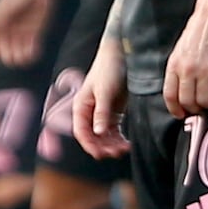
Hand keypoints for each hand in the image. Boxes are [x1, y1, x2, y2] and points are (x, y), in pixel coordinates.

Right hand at [0, 0, 53, 67]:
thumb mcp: (7, 6)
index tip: (2, 53)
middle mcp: (9, 29)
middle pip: (6, 49)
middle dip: (10, 55)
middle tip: (15, 57)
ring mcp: (21, 31)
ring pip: (19, 50)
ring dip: (21, 56)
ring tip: (25, 57)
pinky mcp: (34, 30)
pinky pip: (31, 45)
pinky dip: (32, 51)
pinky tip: (34, 52)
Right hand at [72, 38, 129, 158]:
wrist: (121, 54)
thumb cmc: (108, 68)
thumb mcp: (104, 91)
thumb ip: (101, 112)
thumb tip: (98, 133)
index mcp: (81, 106)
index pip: (81, 132)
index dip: (89, 145)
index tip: (100, 154)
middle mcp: (89, 112)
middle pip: (93, 136)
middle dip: (103, 147)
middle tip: (117, 153)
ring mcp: (101, 113)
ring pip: (104, 136)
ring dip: (112, 144)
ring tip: (125, 149)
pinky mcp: (113, 112)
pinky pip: (114, 130)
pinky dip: (119, 138)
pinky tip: (127, 144)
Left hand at [163, 0, 207, 118]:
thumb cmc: (202, 25)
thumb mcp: (182, 46)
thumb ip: (180, 66)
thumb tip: (184, 88)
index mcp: (175, 63)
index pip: (170, 95)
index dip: (176, 109)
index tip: (182, 114)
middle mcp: (187, 69)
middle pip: (188, 102)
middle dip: (196, 109)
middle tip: (204, 106)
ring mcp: (205, 70)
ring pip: (206, 102)